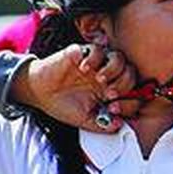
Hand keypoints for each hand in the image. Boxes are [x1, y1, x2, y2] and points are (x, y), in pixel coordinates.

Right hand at [11, 44, 141, 131]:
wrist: (38, 93)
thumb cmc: (63, 106)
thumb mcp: (84, 120)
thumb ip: (102, 124)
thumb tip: (119, 125)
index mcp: (112, 91)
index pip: (134, 92)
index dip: (130, 100)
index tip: (113, 109)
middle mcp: (108, 76)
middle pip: (131, 72)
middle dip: (124, 84)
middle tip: (109, 93)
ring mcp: (96, 64)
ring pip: (118, 58)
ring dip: (113, 69)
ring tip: (99, 79)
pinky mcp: (82, 53)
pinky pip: (96, 49)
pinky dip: (94, 58)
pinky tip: (83, 68)